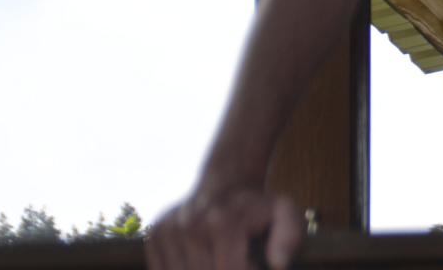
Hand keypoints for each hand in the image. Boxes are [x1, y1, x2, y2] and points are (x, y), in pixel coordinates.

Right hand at [146, 184, 304, 269]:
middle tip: (236, 259)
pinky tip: (202, 259)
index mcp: (222, 223)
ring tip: (220, 258)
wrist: (226, 180)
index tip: (253, 263)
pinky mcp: (154, 237)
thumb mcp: (284, 212)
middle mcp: (189, 226)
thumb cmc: (257, 205)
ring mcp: (168, 231)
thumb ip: (289, 237)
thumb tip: (277, 265)